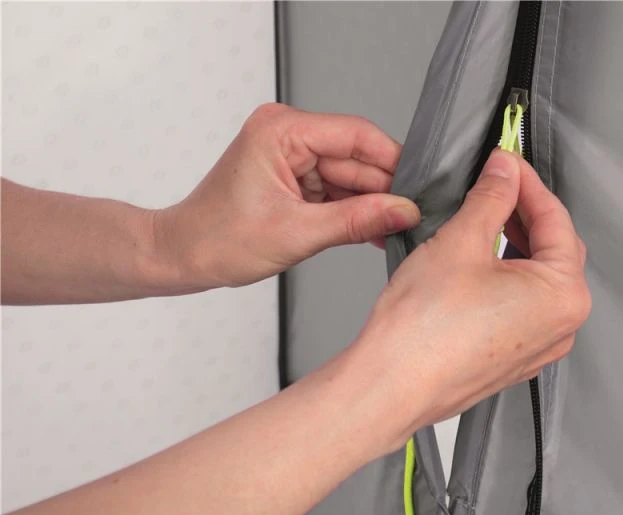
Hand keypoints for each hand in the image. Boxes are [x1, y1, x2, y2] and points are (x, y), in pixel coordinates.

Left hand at [155, 103, 420, 290]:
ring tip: (389, 233)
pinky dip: (353, 211)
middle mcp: (288, 133)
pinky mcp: (294, 175)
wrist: (183, 256)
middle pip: (357, 158)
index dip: (393, 163)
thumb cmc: (217, 239)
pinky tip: (371, 231)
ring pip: (351, 176)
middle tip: (409, 222)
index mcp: (282, 130)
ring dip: (369, 206)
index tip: (417, 192)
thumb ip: (357, 220)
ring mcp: (291, 154)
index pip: (357, 135)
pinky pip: (337, 189)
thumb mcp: (297, 233)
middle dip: (383, 191)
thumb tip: (404, 211)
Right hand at [332, 149, 590, 451]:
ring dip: (513, 243)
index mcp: (564, 295)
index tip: (506, 161)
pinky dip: (503, 277)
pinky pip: (519, 306)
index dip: (527, 181)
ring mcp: (538, 346)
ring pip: (535, 278)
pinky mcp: (512, 358)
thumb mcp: (461, 240)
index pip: (556, 218)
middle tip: (494, 183)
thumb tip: (505, 172)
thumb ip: (491, 197)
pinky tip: (476, 261)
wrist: (390, 385)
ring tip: (480, 218)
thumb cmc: (424, 330)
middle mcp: (561, 325)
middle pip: (553, 249)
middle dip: (523, 212)